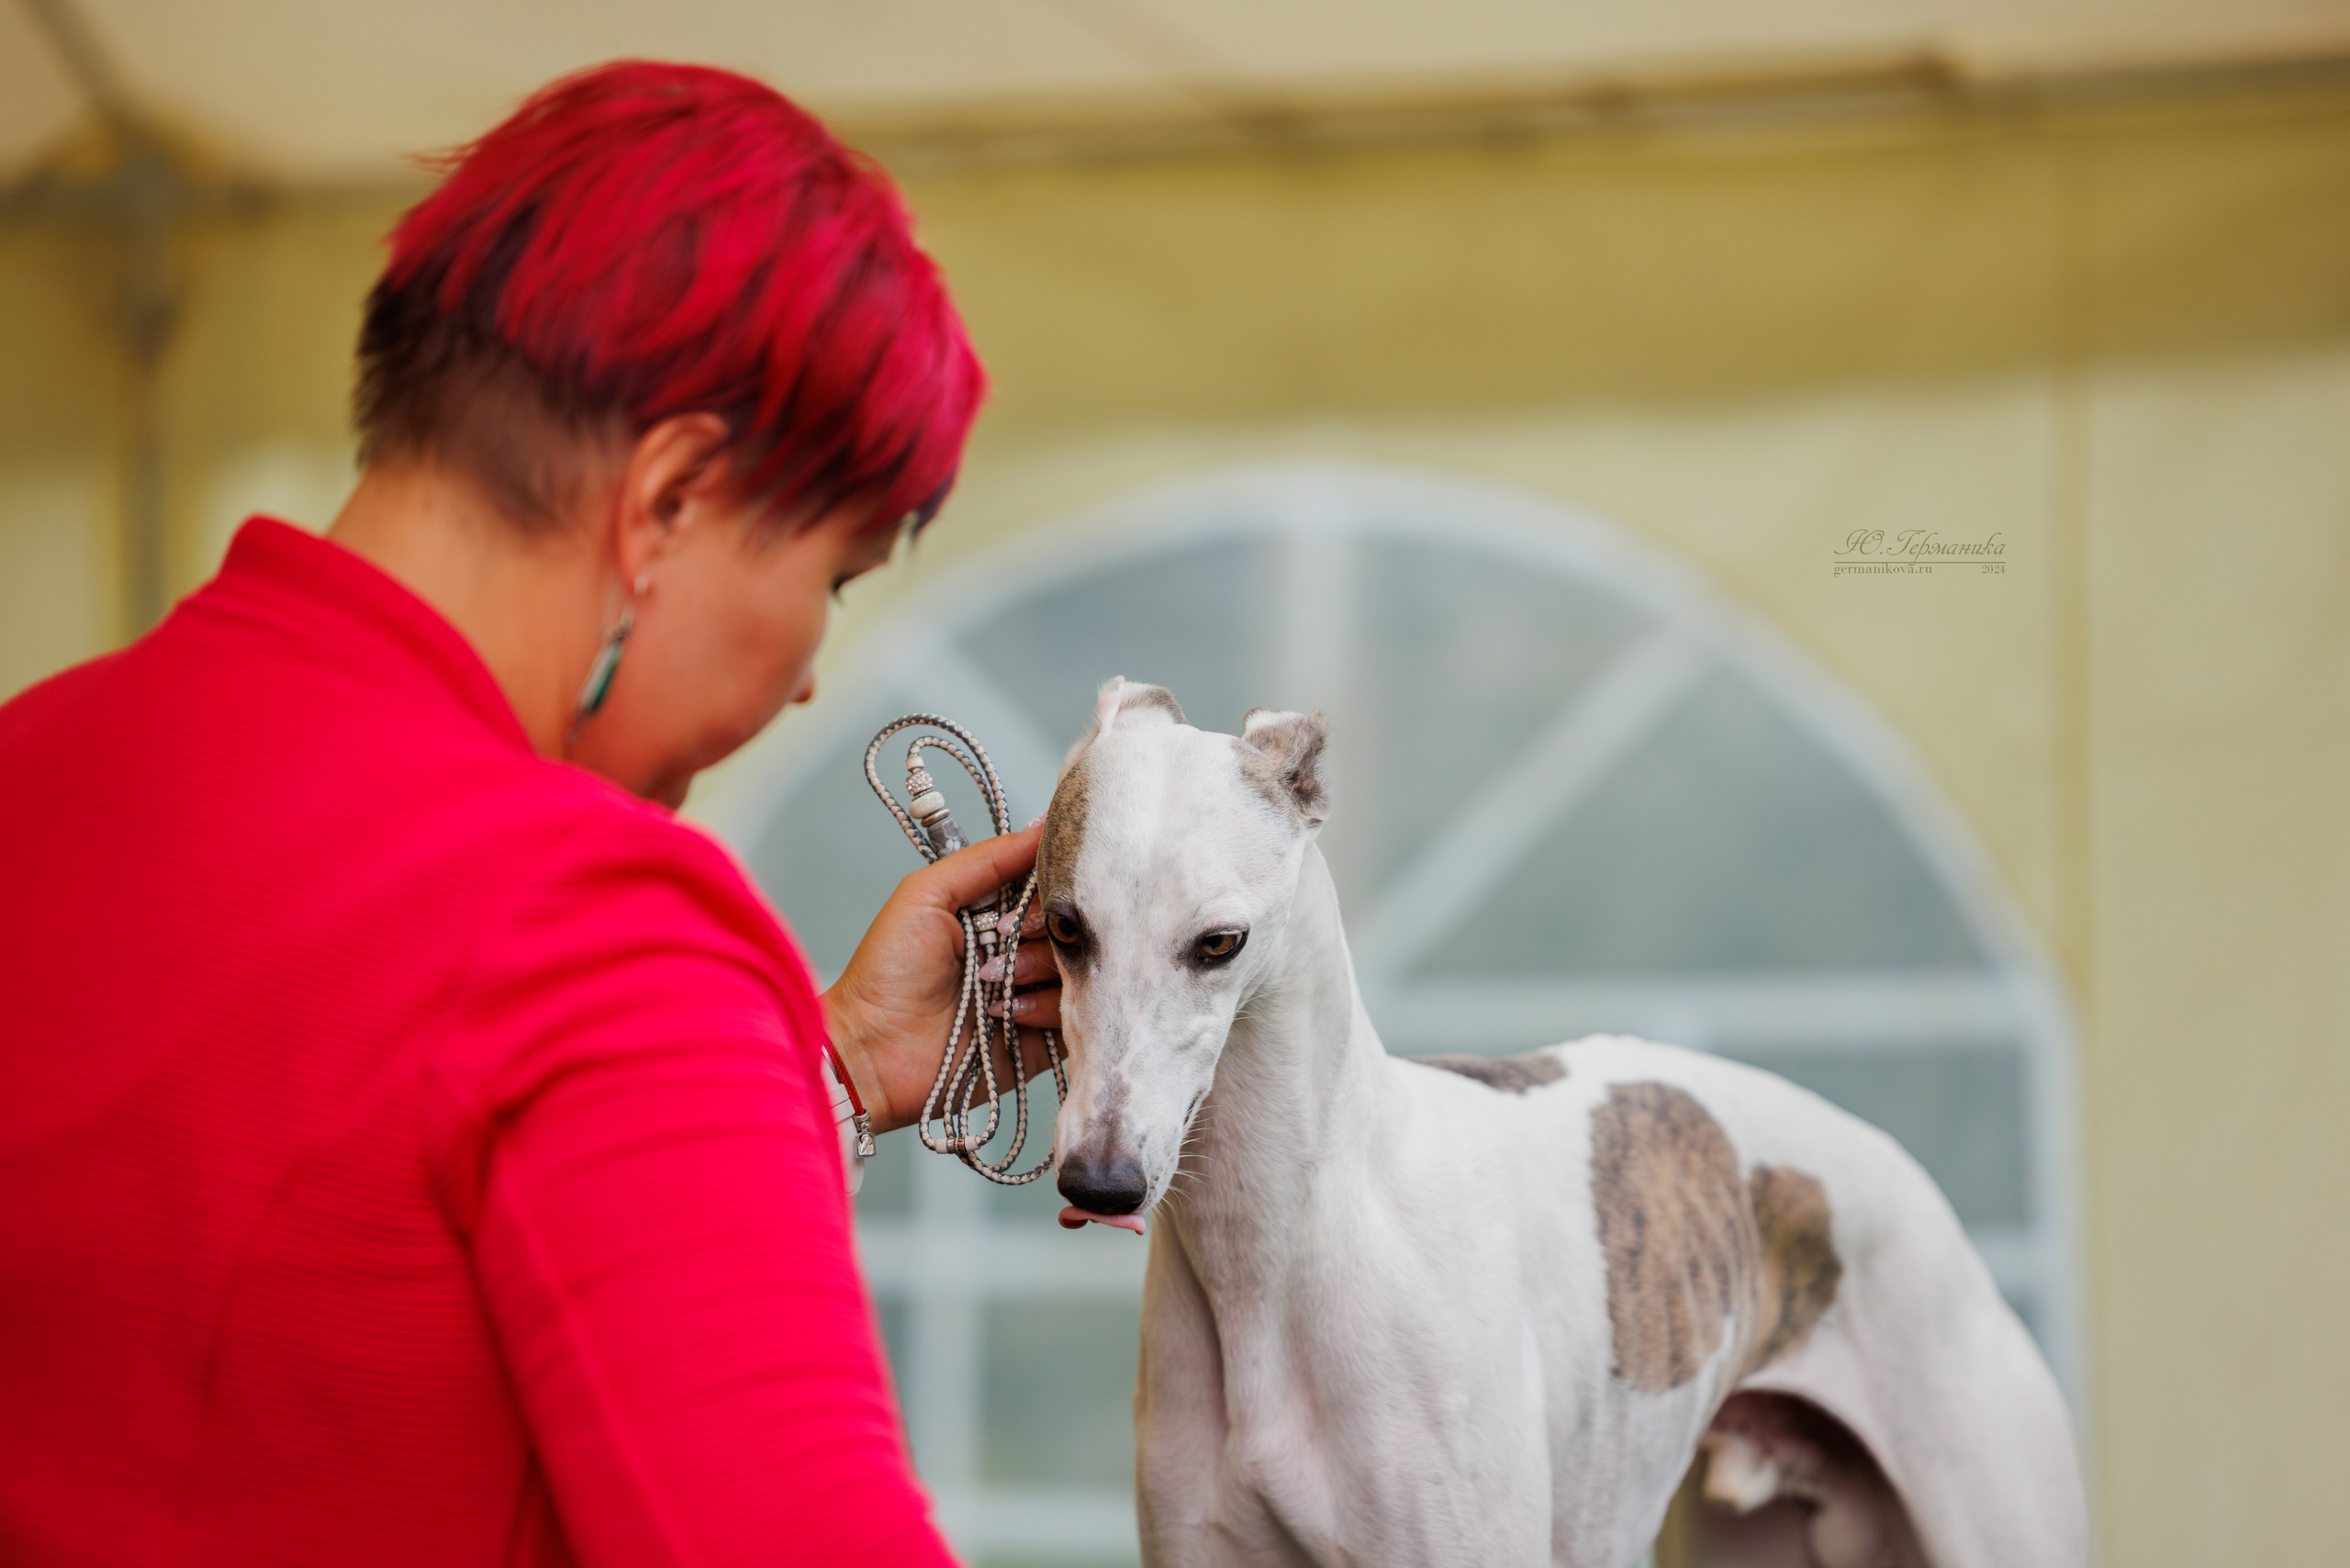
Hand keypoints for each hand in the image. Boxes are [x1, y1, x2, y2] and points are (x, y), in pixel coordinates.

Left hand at [821, 824, 1062, 1134]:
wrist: (872, 1051)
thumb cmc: (887, 972)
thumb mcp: (927, 894)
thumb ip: (987, 859)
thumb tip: (1042, 826)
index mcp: (993, 913)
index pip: (1048, 885)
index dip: (1051, 883)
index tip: (1039, 889)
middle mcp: (1017, 950)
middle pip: (1070, 924)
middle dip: (1042, 928)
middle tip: (1005, 939)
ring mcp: (1031, 993)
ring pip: (1077, 968)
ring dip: (1038, 970)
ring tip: (995, 985)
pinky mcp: (1041, 1038)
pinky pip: (1075, 1015)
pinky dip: (1046, 1009)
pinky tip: (1008, 1014)